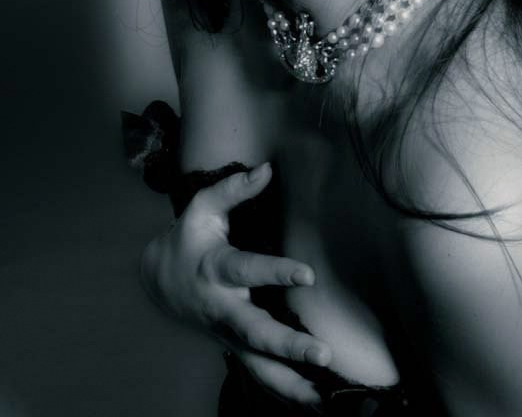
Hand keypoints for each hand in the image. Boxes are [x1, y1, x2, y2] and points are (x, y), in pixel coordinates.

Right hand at [140, 162, 330, 407]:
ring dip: (289, 383)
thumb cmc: (189, 239)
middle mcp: (222, 308)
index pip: (246, 269)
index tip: (308, 273)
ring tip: (323, 400)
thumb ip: (233, 189)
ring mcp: (227, 334)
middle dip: (287, 345)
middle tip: (322, 353)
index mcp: (215, 269)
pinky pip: (260, 376)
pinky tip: (316, 407)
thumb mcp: (203, 208)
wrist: (158, 279)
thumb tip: (267, 169)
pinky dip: (285, 393)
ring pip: (256, 365)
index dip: (275, 271)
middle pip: (254, 331)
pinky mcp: (235, 349)